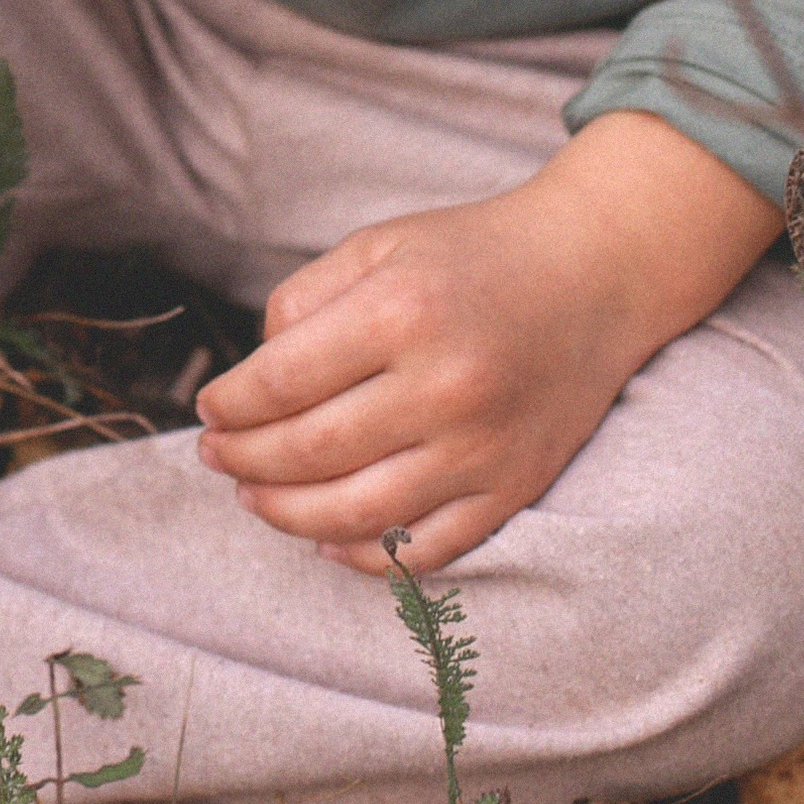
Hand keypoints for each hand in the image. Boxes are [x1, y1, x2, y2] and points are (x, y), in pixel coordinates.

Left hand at [195, 113, 775, 574]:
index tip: (210, 410)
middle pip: (309, 453)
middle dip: (244, 461)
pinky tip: (327, 542)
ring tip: (253, 497)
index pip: (280, 383)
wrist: (594, 275)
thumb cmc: (473, 255)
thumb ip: (303, 302)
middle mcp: (445, 387)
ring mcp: (483, 448)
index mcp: (402, 312)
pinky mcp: (513, 489)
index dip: (229, 406)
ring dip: (287, 516)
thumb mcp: (378, 245)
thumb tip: (252, 378)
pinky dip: (366, 559)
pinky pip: (426, 551)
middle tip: (216, 456)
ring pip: (356, 515)